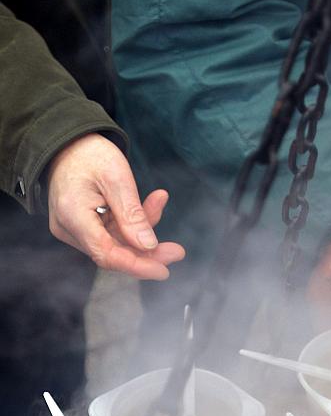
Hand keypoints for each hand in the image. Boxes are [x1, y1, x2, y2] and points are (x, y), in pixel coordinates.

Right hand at [48, 133, 184, 278]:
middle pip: (112, 253)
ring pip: (115, 244)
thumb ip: (132, 214)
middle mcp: (69, 229)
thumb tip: (149, 247)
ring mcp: (74, 230)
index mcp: (73, 215)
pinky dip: (131, 225)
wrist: (67, 144)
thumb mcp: (117, 178)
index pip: (106, 254)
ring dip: (141, 233)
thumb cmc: (89, 154)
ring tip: (159, 202)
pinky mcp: (82, 227)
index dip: (136, 266)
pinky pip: (111, 234)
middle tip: (177, 251)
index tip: (163, 271)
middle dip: (146, 253)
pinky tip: (151, 203)